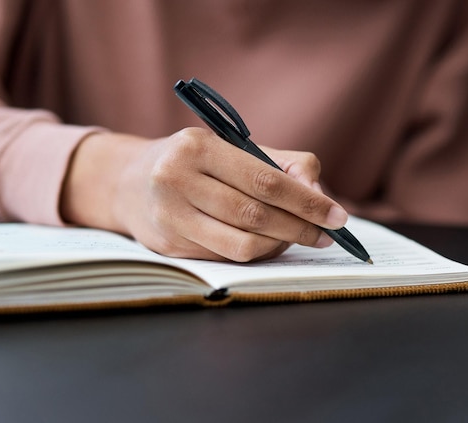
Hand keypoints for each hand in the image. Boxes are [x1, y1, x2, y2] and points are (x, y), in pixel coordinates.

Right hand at [61, 128, 347, 260]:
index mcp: (197, 147)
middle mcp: (177, 180)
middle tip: (325, 235)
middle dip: (299, 228)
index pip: (265, 181)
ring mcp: (169, 216)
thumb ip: (282, 165)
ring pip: (241, 244)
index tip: (337, 216)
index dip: (307, 201)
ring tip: (296, 238)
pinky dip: (256, 254)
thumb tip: (320, 196)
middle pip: (255, 215)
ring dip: (279, 246)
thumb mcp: (232, 148)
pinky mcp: (168, 246)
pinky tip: (267, 244)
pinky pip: (225, 257)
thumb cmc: (193, 162)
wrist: (130, 182)